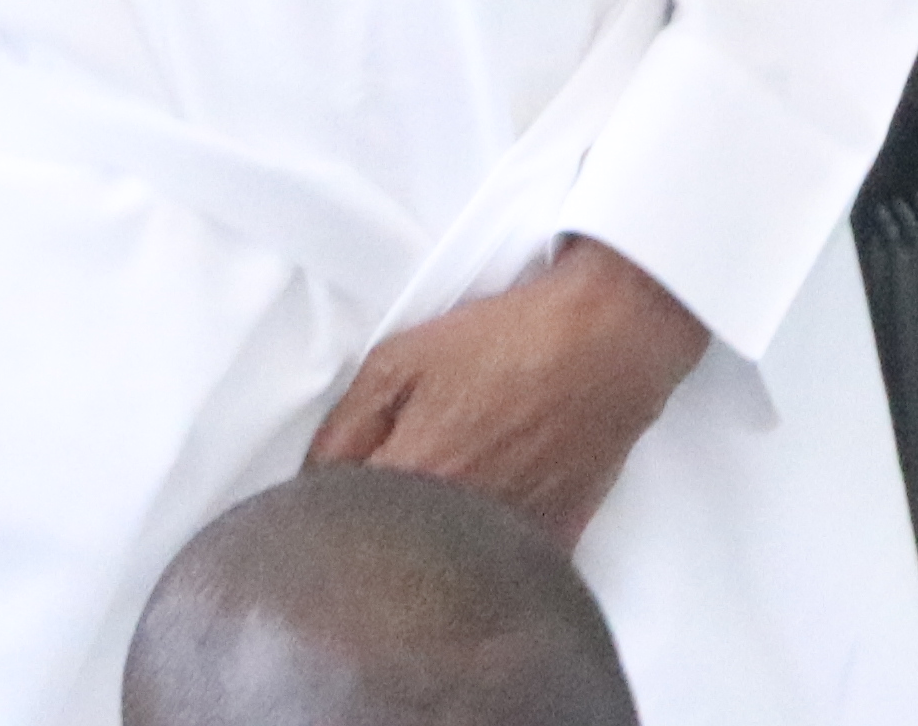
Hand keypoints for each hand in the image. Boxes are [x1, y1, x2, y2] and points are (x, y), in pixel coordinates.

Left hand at [306, 238, 709, 548]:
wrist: (608, 341)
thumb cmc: (506, 341)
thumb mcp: (398, 360)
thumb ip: (341, 430)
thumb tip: (308, 486)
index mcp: (409, 481)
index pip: (336, 528)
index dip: (323, 515)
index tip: (324, 507)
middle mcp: (455, 528)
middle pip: (389, 559)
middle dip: (372, 540)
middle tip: (375, 509)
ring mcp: (506, 545)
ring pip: (443, 574)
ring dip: (427, 554)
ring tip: (434, 514)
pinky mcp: (550, 549)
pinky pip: (497, 576)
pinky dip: (482, 562)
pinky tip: (479, 533)